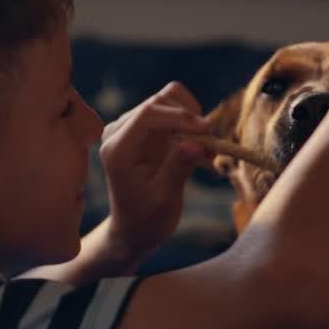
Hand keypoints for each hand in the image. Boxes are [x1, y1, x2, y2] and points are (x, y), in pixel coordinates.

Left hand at [99, 82, 211, 265]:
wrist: (135, 227)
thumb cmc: (146, 219)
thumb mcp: (164, 200)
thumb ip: (177, 169)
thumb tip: (197, 144)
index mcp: (118, 149)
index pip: (148, 115)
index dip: (180, 117)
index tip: (207, 130)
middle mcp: (120, 132)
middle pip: (160, 102)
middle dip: (189, 119)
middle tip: (211, 145)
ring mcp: (132, 127)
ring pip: (168, 100)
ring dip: (192, 119)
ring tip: (206, 148)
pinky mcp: (146, 128)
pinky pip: (173, 110)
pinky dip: (191, 123)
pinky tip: (200, 149)